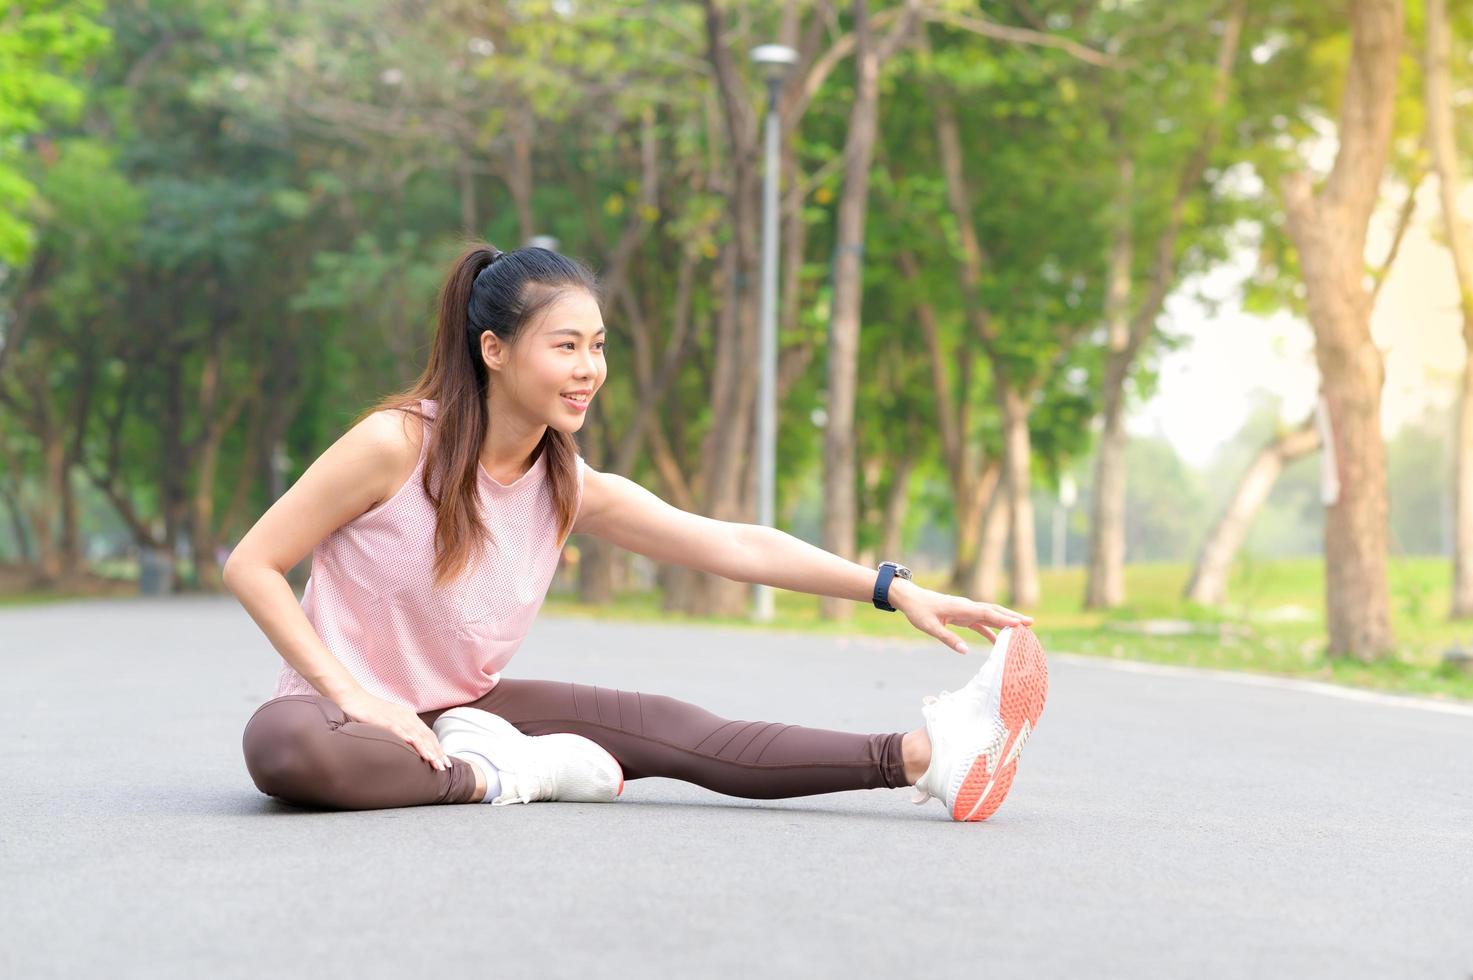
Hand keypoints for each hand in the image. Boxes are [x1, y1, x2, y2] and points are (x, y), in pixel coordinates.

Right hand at [337, 688, 451, 770]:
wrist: (353, 697)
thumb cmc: (370, 712)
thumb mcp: (390, 722)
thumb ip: (401, 731)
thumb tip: (410, 746)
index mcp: (409, 717)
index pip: (428, 734)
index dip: (438, 748)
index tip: (445, 762)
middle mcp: (406, 716)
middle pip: (425, 735)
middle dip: (436, 752)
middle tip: (444, 767)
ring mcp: (394, 716)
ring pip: (414, 733)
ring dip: (425, 747)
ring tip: (433, 760)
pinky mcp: (382, 718)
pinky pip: (396, 727)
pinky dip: (405, 735)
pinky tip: (412, 743)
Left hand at [888, 579, 1032, 654]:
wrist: (911, 598)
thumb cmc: (919, 612)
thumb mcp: (930, 628)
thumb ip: (947, 639)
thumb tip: (965, 651)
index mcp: (961, 608)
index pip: (987, 613)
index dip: (1004, 619)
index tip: (1019, 624)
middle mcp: (967, 607)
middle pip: (994, 611)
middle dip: (1012, 616)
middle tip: (1031, 623)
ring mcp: (967, 610)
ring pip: (991, 615)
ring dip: (1006, 622)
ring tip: (1023, 630)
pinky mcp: (964, 615)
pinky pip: (982, 623)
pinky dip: (992, 630)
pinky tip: (1000, 642)